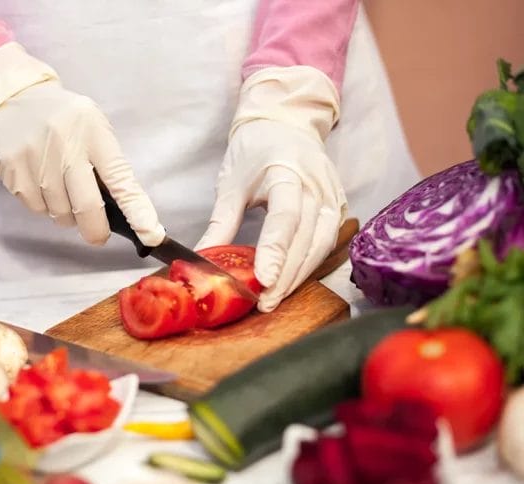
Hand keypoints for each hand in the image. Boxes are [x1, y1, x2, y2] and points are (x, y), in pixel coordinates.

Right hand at [0, 43, 164, 246]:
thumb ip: (108, 164)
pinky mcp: (13, 171)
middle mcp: (65, 145)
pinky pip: (36, 209)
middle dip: (96, 230)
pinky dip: (43, 206)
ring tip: (62, 191)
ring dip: (67, 214)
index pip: (120, 179)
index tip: (151, 234)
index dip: (137, 210)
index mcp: (94, 133)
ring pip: (60, 213)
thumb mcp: (93, 127)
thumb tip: (123, 212)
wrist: (12, 99)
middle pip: (87, 207)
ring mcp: (36, 158)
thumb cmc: (64, 120)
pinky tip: (41, 185)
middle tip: (98, 235)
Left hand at [196, 67, 347, 311]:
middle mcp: (316, 185)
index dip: (275, 252)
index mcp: (287, 173)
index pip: (285, 218)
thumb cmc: (255, 150)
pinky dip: (310, 264)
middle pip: (307, 239)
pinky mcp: (338, 206)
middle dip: (286, 275)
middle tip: (265, 302)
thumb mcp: (231, 183)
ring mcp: (332, 196)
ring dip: (300, 275)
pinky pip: (328, 241)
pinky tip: (292, 279)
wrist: (286, 122)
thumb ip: (220, 223)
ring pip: (322, 245)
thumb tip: (202, 260)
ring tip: (276, 298)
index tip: (264, 281)